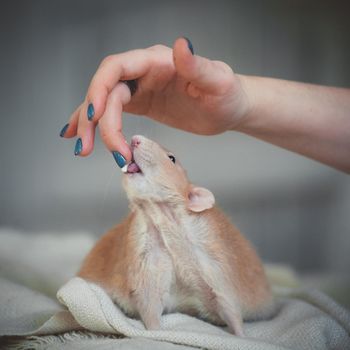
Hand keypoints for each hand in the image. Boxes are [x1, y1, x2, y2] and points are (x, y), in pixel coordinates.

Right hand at [60, 38, 250, 163]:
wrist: (228, 109)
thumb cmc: (227, 95)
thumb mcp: (218, 82)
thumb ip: (198, 66)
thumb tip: (182, 45)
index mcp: (158, 61)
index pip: (117, 67)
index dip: (99, 89)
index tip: (94, 116)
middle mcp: (143, 72)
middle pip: (105, 90)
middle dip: (94, 119)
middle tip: (95, 149)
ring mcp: (140, 88)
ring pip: (103, 103)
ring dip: (90, 126)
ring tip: (83, 149)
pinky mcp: (141, 104)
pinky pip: (112, 112)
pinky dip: (96, 125)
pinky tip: (82, 136)